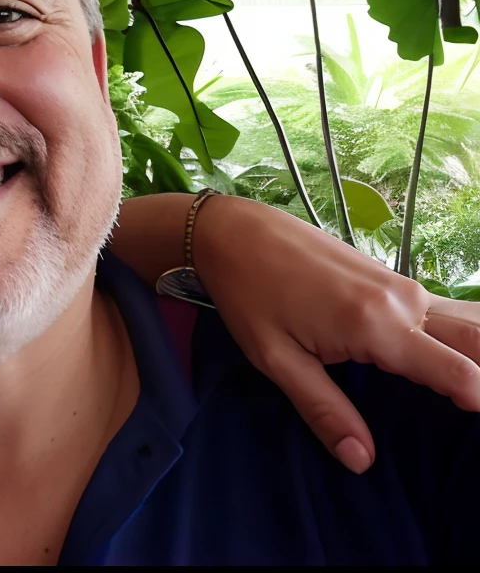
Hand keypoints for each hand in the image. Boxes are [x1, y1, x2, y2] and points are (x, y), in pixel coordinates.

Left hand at [193, 195, 479, 473]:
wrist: (235, 231)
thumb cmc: (249, 294)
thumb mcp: (276, 360)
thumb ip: (324, 410)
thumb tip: (361, 460)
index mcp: (377, 326)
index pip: (456, 371)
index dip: (478, 398)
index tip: (476, 423)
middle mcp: (403, 302)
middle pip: (477, 340)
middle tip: (477, 407)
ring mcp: (403, 286)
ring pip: (470, 320)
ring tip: (474, 387)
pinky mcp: (394, 279)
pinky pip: (448, 309)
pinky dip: (468, 333)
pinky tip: (463, 355)